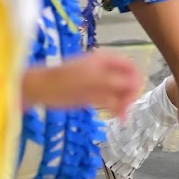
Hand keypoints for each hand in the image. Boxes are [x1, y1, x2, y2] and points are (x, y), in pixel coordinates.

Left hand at [30, 49, 144, 116]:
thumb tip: (134, 85)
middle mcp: (106, 71)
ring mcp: (101, 84)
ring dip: (125, 104)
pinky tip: (119, 118)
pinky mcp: (94, 97)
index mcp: (106, 60)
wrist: (42, 89)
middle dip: (130, 94)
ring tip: (122, 117)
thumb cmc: (65, 79)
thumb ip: (113, 81)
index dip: (136, 80)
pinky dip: (118, 109)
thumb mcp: (91, 79)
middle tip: (126, 108)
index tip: (133, 95)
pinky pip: (112, 102)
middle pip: (128, 81)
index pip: (131, 67)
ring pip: (121, 94)